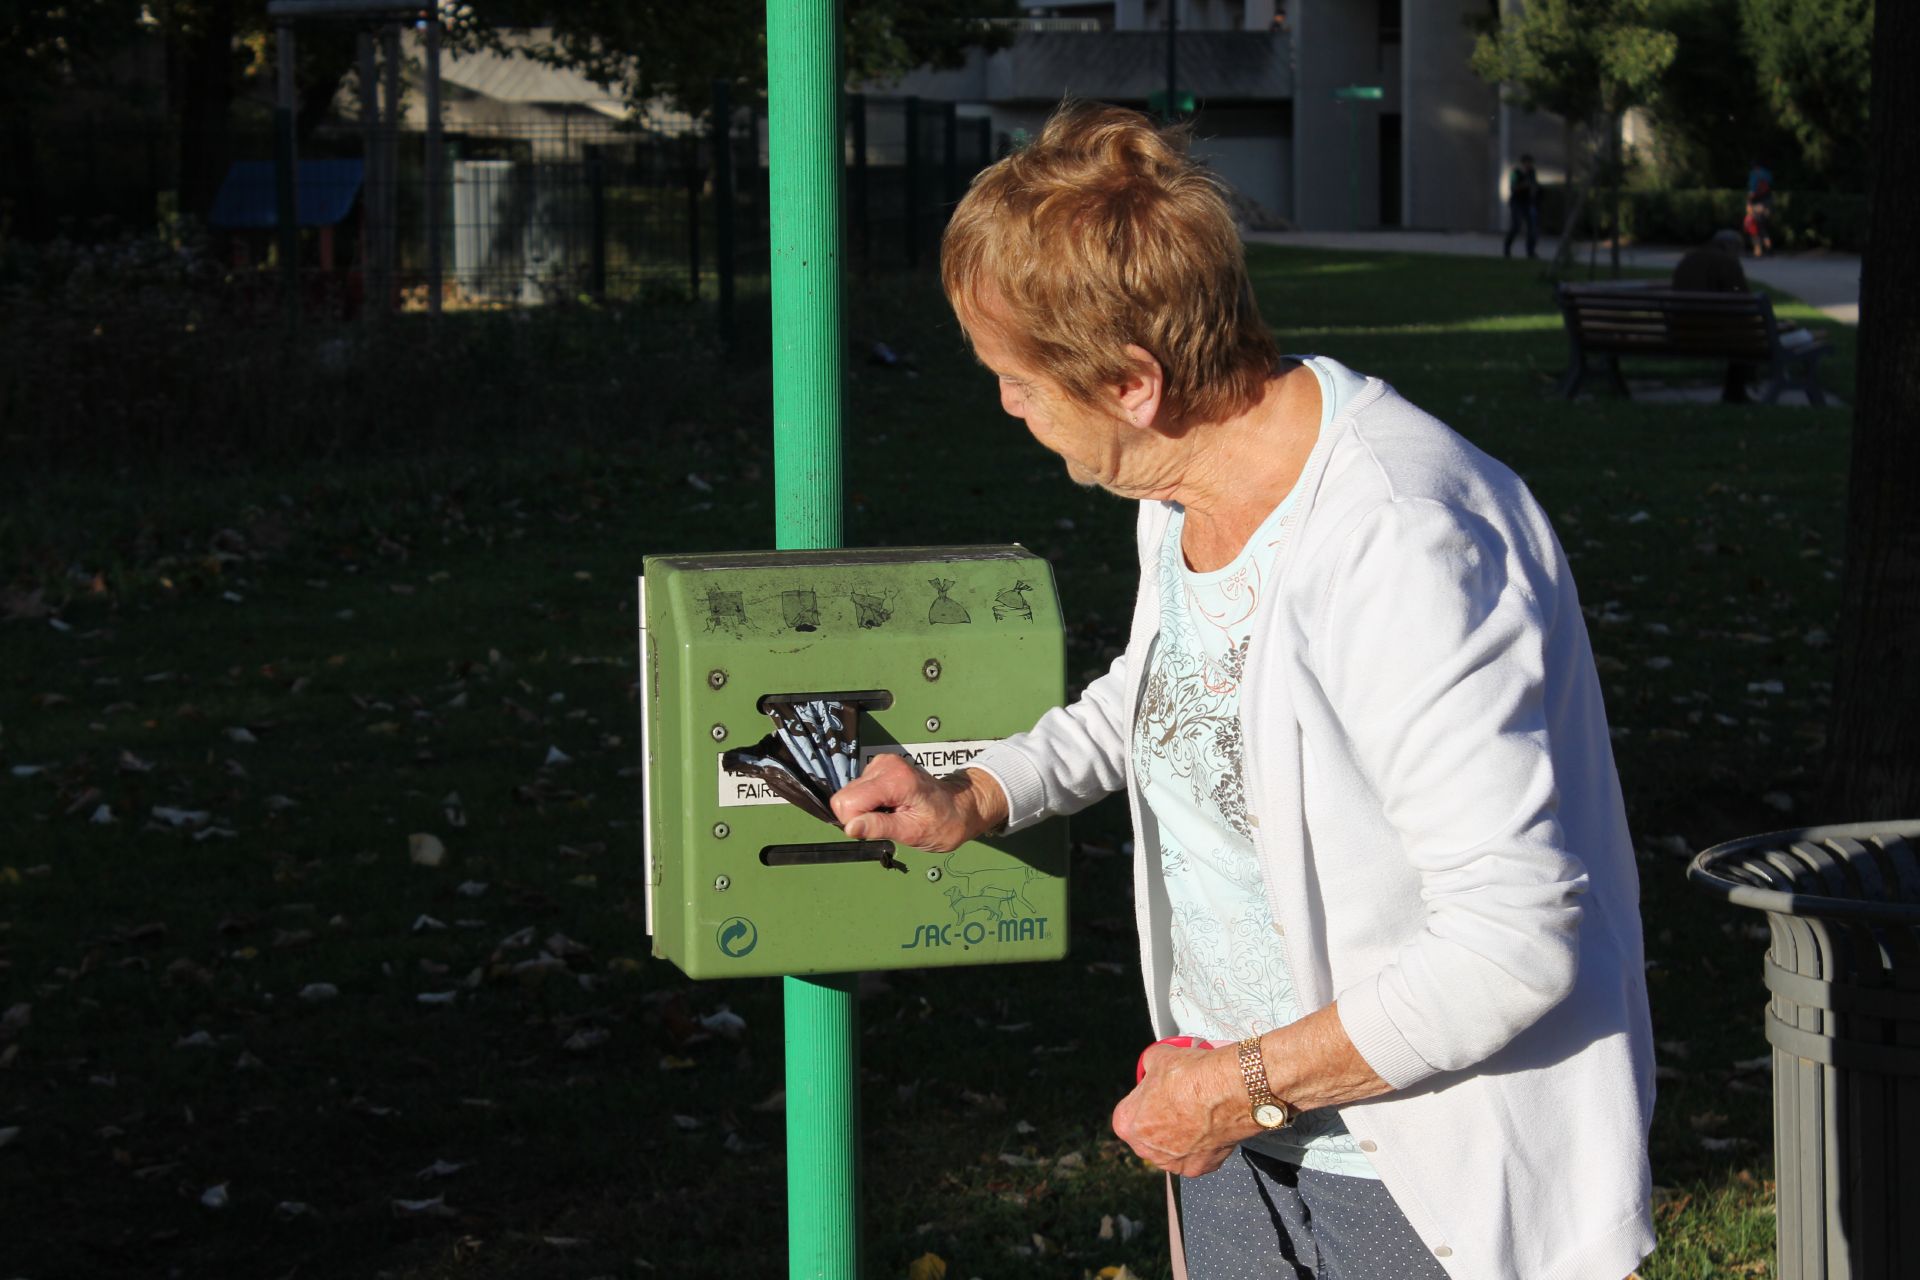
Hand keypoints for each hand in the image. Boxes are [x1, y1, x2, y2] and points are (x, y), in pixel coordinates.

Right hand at [829, 756, 1006, 851]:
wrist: (960, 807)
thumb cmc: (943, 821)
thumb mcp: (912, 832)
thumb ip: (879, 827)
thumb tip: (851, 828)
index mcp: (894, 779)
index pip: (847, 802)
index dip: (856, 822)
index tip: (877, 828)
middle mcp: (885, 765)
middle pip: (845, 797)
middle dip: (860, 816)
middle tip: (887, 821)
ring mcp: (882, 764)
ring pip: (850, 794)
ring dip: (867, 809)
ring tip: (893, 813)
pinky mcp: (880, 767)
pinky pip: (859, 790)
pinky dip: (871, 802)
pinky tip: (891, 805)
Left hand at [1111, 1042, 1249, 1177]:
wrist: (1225, 1091)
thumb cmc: (1191, 1078)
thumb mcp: (1158, 1057)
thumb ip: (1149, 1065)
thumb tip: (1152, 1063)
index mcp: (1128, 1124)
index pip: (1129, 1113)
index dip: (1145, 1101)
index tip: (1156, 1093)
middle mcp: (1146, 1149)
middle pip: (1149, 1135)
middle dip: (1162, 1121)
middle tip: (1177, 1102)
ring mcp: (1173, 1162)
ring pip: (1173, 1149)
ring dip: (1181, 1136)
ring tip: (1195, 1113)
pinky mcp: (1198, 1168)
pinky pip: (1196, 1157)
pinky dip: (1202, 1145)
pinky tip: (1208, 1126)